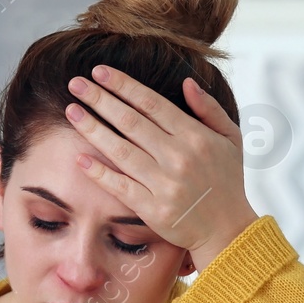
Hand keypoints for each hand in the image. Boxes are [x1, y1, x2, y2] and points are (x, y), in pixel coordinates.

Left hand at [64, 64, 260, 271]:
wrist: (228, 230)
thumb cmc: (227, 181)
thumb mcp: (231, 139)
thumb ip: (210, 109)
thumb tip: (187, 83)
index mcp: (195, 136)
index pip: (151, 103)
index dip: (122, 85)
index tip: (99, 72)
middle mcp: (178, 157)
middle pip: (130, 121)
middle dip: (100, 99)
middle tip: (76, 83)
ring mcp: (164, 183)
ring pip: (120, 150)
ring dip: (93, 129)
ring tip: (72, 111)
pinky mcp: (152, 209)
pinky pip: (120, 186)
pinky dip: (99, 172)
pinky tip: (80, 157)